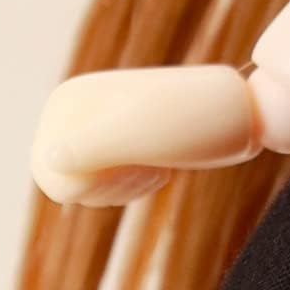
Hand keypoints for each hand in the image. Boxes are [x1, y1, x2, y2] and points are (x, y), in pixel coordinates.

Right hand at [30, 64, 258, 206]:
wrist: (240, 111)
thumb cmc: (189, 120)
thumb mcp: (138, 132)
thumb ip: (90, 146)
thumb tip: (50, 158)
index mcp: (68, 101)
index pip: (51, 172)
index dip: (89, 183)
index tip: (131, 162)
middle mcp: (76, 110)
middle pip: (67, 184)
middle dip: (107, 186)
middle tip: (150, 165)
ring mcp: (97, 126)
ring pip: (88, 189)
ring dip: (123, 186)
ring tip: (158, 163)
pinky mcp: (121, 140)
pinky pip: (107, 185)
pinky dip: (131, 185)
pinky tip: (159, 168)